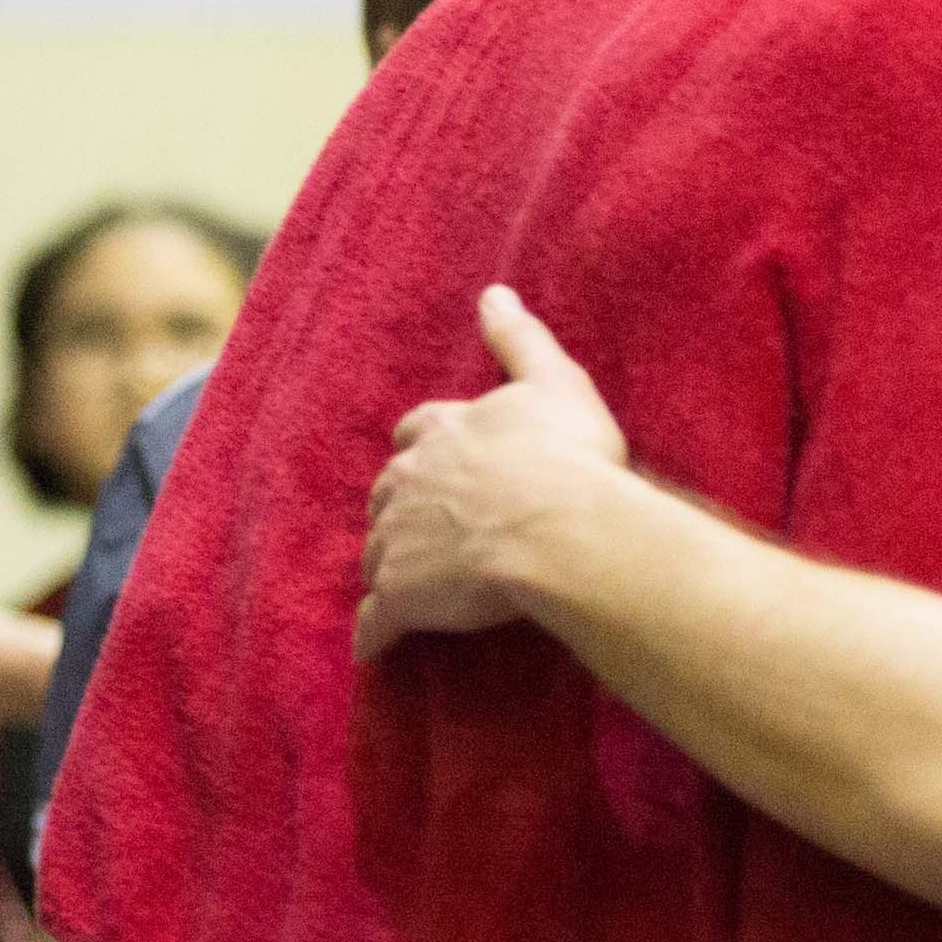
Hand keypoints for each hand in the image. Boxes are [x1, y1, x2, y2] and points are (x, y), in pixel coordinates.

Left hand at [357, 285, 632, 658]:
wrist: (560, 529)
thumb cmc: (568, 457)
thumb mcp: (554, 382)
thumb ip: (519, 338)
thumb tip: (494, 291)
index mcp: (444, 431)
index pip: (417, 432)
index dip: (426, 448)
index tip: (436, 460)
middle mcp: (410, 480)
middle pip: (389, 493)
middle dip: (401, 508)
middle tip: (426, 527)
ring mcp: (401, 540)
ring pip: (379, 553)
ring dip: (388, 566)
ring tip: (405, 586)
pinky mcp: (402, 596)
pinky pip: (376, 620)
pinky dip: (373, 634)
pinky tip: (373, 649)